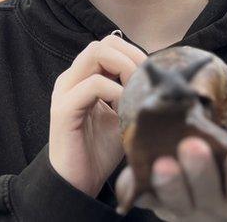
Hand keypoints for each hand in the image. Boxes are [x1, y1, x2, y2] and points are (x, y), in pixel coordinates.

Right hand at [49, 33, 146, 196]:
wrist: (78, 182)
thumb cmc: (100, 150)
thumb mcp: (122, 115)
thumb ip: (132, 94)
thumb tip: (163, 80)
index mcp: (84, 77)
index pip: (109, 44)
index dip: (134, 53)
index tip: (152, 75)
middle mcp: (72, 78)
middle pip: (103, 43)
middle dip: (131, 56)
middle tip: (147, 81)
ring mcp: (65, 91)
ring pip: (95, 54)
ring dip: (124, 67)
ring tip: (136, 91)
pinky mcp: (64, 109)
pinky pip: (92, 85)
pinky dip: (115, 90)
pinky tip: (125, 108)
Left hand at [115, 109, 226, 220]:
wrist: (216, 207)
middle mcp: (216, 210)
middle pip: (207, 192)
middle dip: (200, 170)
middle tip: (192, 145)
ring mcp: (184, 210)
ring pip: (174, 199)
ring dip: (167, 182)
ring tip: (161, 162)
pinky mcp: (157, 204)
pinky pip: (142, 197)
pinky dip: (134, 189)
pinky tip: (130, 178)